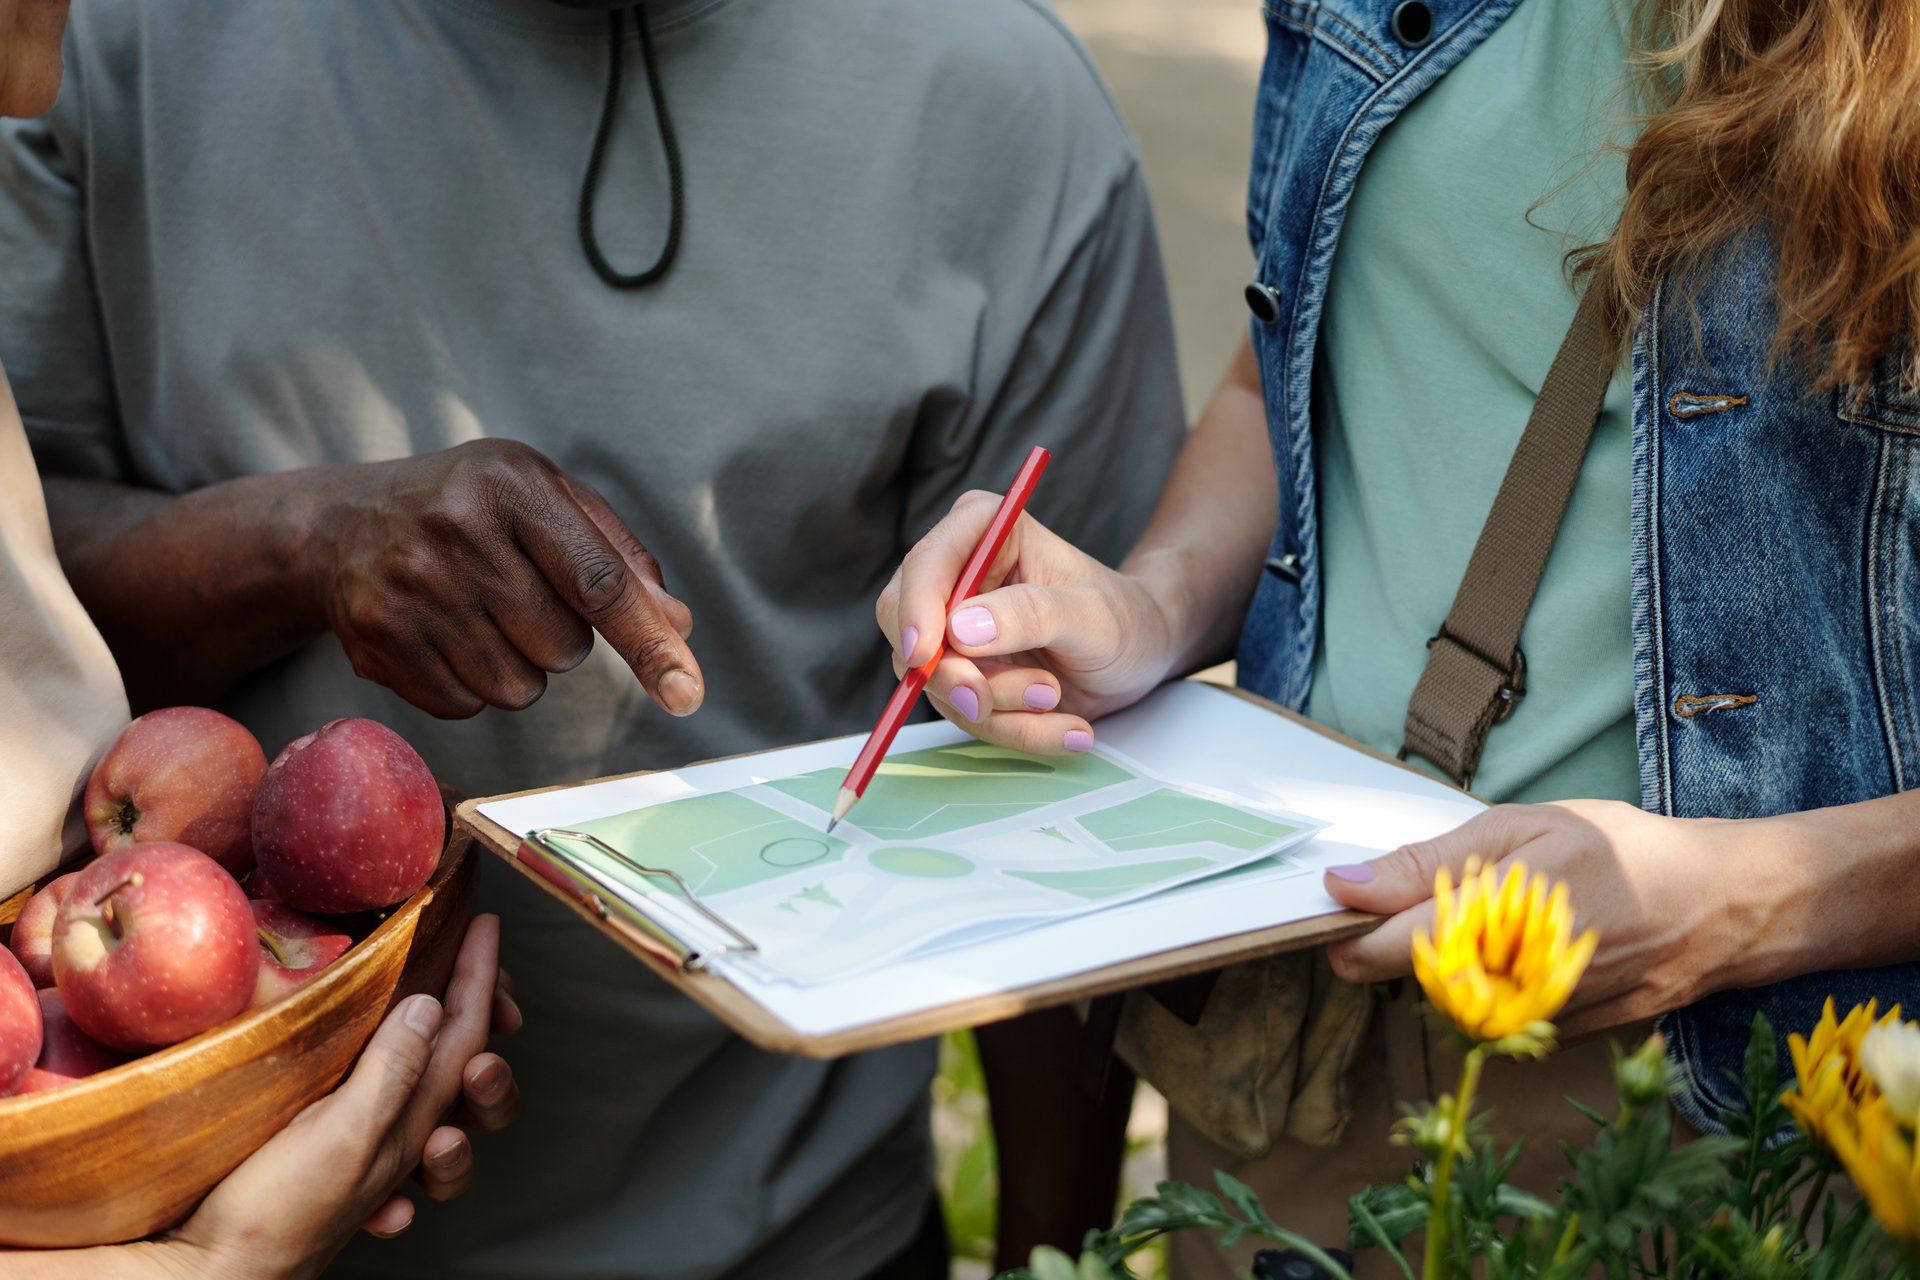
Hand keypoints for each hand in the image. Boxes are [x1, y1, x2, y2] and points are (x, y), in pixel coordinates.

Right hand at [162, 914, 520, 1279]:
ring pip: (439, 1089)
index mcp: (415, 1121)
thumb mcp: (342, 1134)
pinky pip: (391, 1111)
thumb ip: (392, 1072)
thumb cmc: (276, 1213)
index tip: (485, 923)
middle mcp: (406, 1133)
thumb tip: (432, 1006)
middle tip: (473, 977)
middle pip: (468, 1064)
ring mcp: (375, 1144)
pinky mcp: (337, 1151)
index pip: (466, 1034)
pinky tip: (403, 1072)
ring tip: (453, 1043)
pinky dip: (409, 1079)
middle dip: (484, 1017)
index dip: (478, 975)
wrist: (215, 1276)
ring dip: (458, 1059)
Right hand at [306, 440, 701, 719]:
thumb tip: (679, 626)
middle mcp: (456, 529)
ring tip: (479, 615)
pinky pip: (465, 706)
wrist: (343, 525)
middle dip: (560, 639)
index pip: (598, 582)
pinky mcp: (376, 637)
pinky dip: (469, 685)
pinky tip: (443, 636)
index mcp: (512, 484)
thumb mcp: (547, 501)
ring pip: (518, 689)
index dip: (649, 642)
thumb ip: (620, 558)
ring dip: (517, 668)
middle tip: (518, 596)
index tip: (687, 692)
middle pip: (564, 649)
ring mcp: (410, 586)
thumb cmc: (474, 511)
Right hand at [875, 492, 1180, 754]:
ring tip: (1056, 701)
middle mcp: (957, 575)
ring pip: (935, 681)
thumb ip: (1031, 615)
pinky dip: (1012, 729)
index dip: (916, 610)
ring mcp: (954, 630)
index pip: (925, 565)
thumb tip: (961, 628)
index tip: (926, 654)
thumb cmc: (1122, 618)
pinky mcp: (963, 674)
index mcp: (983, 529)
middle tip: (996, 700)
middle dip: (951, 674)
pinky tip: (1063, 726)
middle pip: (908, 627)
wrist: (1140, 655)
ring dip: (998, 707)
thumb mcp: (1091, 615)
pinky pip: (965, 714)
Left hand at [1320, 801, 1771, 1036]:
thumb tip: (1344, 885)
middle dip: (1400, 942)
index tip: (1339, 909)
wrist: (1718, 908)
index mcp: (1502, 911)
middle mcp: (1516, 975)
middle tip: (1431, 900)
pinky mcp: (1556, 1036)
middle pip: (1412, 978)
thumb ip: (1426, 862)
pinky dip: (1489, 984)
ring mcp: (1539, 1014)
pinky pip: (1490, 1018)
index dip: (1349, 932)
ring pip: (1449, 1001)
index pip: (1386, 948)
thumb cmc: (1618, 850)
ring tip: (1492, 918)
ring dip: (1449, 963)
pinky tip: (1521, 948)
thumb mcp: (1521, 828)